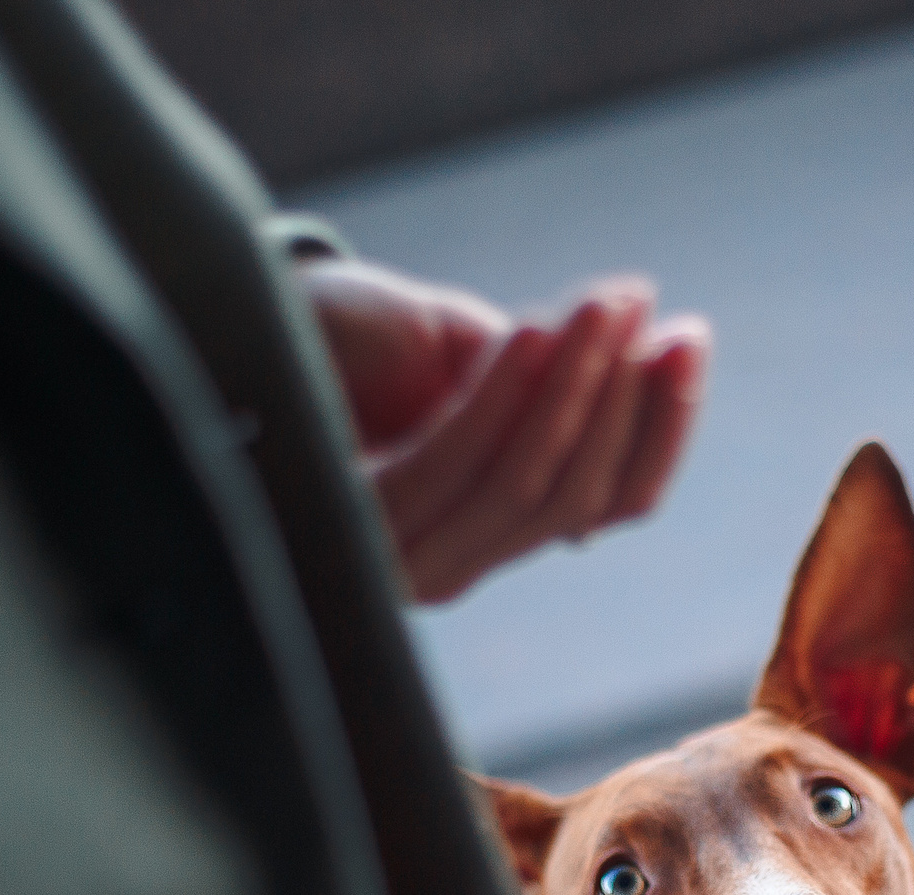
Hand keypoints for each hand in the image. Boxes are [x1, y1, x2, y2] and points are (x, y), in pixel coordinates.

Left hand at [302, 260, 710, 605]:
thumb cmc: (352, 344)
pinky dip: (497, 404)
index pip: (604, 503)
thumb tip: (661, 370)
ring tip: (604, 306)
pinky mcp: (344, 525)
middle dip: (622, 398)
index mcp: (484, 538)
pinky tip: (529, 334)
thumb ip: (548, 397)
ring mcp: (394, 558)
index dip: (658, 425)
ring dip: (572, 388)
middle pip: (569, 499)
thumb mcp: (471, 363)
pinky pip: (446, 468)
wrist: (223, 325)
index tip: (690, 339)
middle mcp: (443, 568)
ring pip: (519, 487)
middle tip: (647, 308)